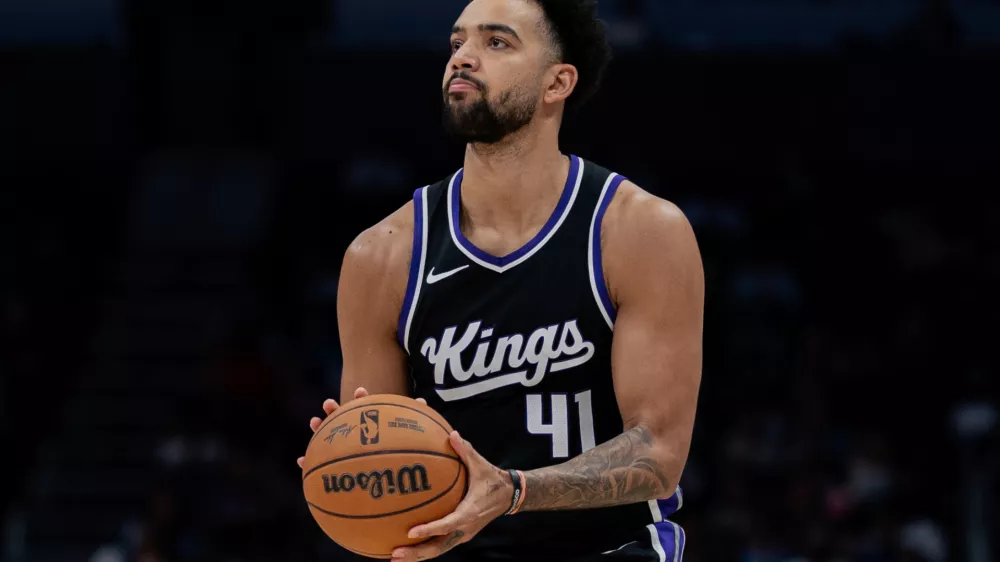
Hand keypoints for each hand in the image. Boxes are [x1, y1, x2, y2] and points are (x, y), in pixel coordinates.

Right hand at [296, 387, 425, 468]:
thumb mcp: (414, 445)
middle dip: (334, 411)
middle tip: (329, 404)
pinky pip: (319, 467)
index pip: (367, 411)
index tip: (361, 392)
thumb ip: (415, 426)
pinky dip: (310, 463)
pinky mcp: (336, 473)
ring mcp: (345, 453)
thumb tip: (423, 402)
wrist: (394, 494)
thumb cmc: (405, 467)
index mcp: (374, 431)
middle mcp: (357, 439)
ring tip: (313, 422)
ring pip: (327, 440)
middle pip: (343, 421)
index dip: (363, 400)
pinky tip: (301, 460)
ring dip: (318, 430)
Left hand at [391, 432, 512, 561]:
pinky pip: (441, 545)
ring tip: (395, 556)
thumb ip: (466, 451)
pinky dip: (424, 548)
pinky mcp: (460, 535)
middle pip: (438, 547)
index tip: (410, 532)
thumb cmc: (492, 479)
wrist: (509, 496)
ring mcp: (463, 534)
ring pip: (438, 550)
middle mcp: (465, 528)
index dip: (429, 530)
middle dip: (416, 553)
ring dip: (417, 555)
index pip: (447, 525)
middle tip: (395, 553)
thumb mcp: (481, 465)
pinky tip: (408, 547)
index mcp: (469, 512)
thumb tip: (452, 434)